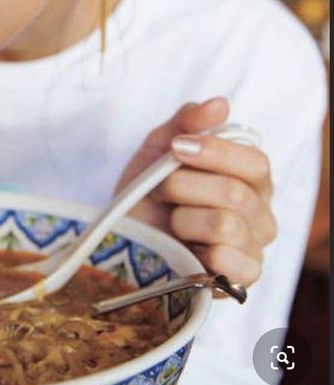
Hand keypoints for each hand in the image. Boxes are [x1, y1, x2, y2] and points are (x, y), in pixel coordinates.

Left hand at [114, 97, 275, 286]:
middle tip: (161, 189)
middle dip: (183, 187)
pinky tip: (185, 248)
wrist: (123, 236)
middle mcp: (261, 213)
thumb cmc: (149, 190)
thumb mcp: (159, 148)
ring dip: (182, 220)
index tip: (177, 148)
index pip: (254, 161)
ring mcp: (254, 249)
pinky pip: (227, 262)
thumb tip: (220, 103)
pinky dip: (196, 252)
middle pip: (234, 193)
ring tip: (171, 222)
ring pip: (224, 226)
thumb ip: (187, 122)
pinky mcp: (241, 281)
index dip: (214, 152)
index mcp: (251, 178)